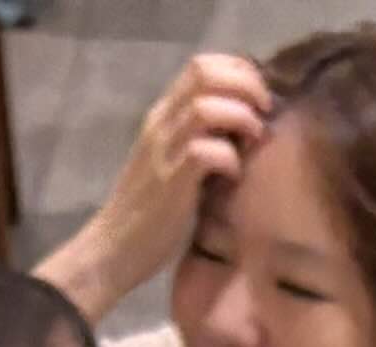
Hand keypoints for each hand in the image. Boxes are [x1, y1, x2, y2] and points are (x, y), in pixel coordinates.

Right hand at [56, 50, 269, 310]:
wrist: (113, 250)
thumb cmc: (148, 211)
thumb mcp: (172, 160)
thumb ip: (198, 136)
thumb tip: (244, 123)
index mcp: (163, 114)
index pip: (202, 66)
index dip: (239, 72)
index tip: (257, 99)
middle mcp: (161, 123)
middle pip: (206, 74)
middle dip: (247, 86)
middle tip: (263, 114)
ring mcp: (163, 151)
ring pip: (207, 107)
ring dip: (241, 118)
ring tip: (252, 141)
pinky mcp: (170, 183)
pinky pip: (206, 152)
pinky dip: (229, 159)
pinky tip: (232, 177)